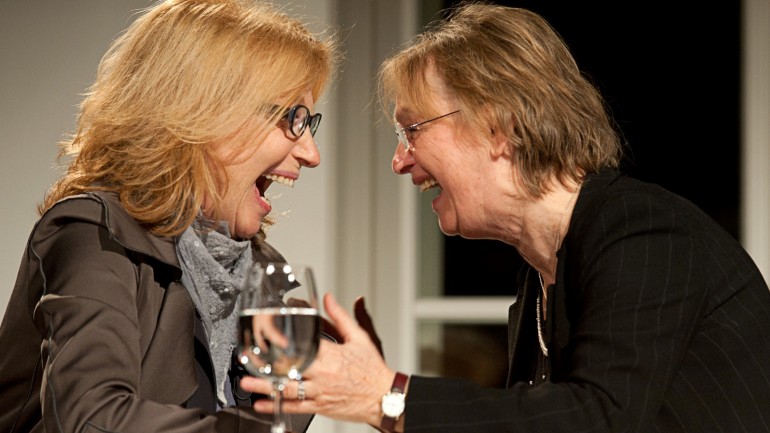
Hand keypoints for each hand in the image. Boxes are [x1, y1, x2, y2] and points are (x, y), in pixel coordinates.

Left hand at [241, 293, 394, 425]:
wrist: (384, 397)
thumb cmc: (373, 369)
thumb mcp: (360, 338)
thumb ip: (341, 316)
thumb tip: (328, 298)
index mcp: (331, 355)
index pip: (303, 344)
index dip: (283, 338)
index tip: (267, 332)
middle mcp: (322, 374)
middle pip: (289, 369)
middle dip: (266, 366)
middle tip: (246, 361)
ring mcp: (320, 392)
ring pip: (288, 390)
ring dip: (265, 388)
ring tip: (247, 384)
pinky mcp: (320, 406)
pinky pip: (295, 408)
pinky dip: (277, 406)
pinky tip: (262, 404)